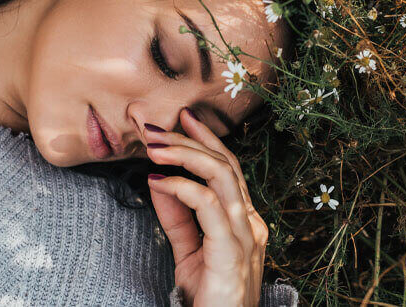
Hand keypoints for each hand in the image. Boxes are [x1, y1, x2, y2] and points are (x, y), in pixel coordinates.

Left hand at [144, 108, 268, 306]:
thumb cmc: (209, 298)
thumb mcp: (188, 251)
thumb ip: (177, 217)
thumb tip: (158, 180)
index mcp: (244, 220)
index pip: (228, 168)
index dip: (207, 139)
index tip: (184, 117)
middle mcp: (251, 222)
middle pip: (225, 165)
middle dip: (190, 139)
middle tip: (157, 127)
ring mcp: (246, 235)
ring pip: (221, 177)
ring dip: (185, 155)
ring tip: (155, 146)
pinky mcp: (232, 251)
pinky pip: (209, 206)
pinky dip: (183, 187)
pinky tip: (159, 181)